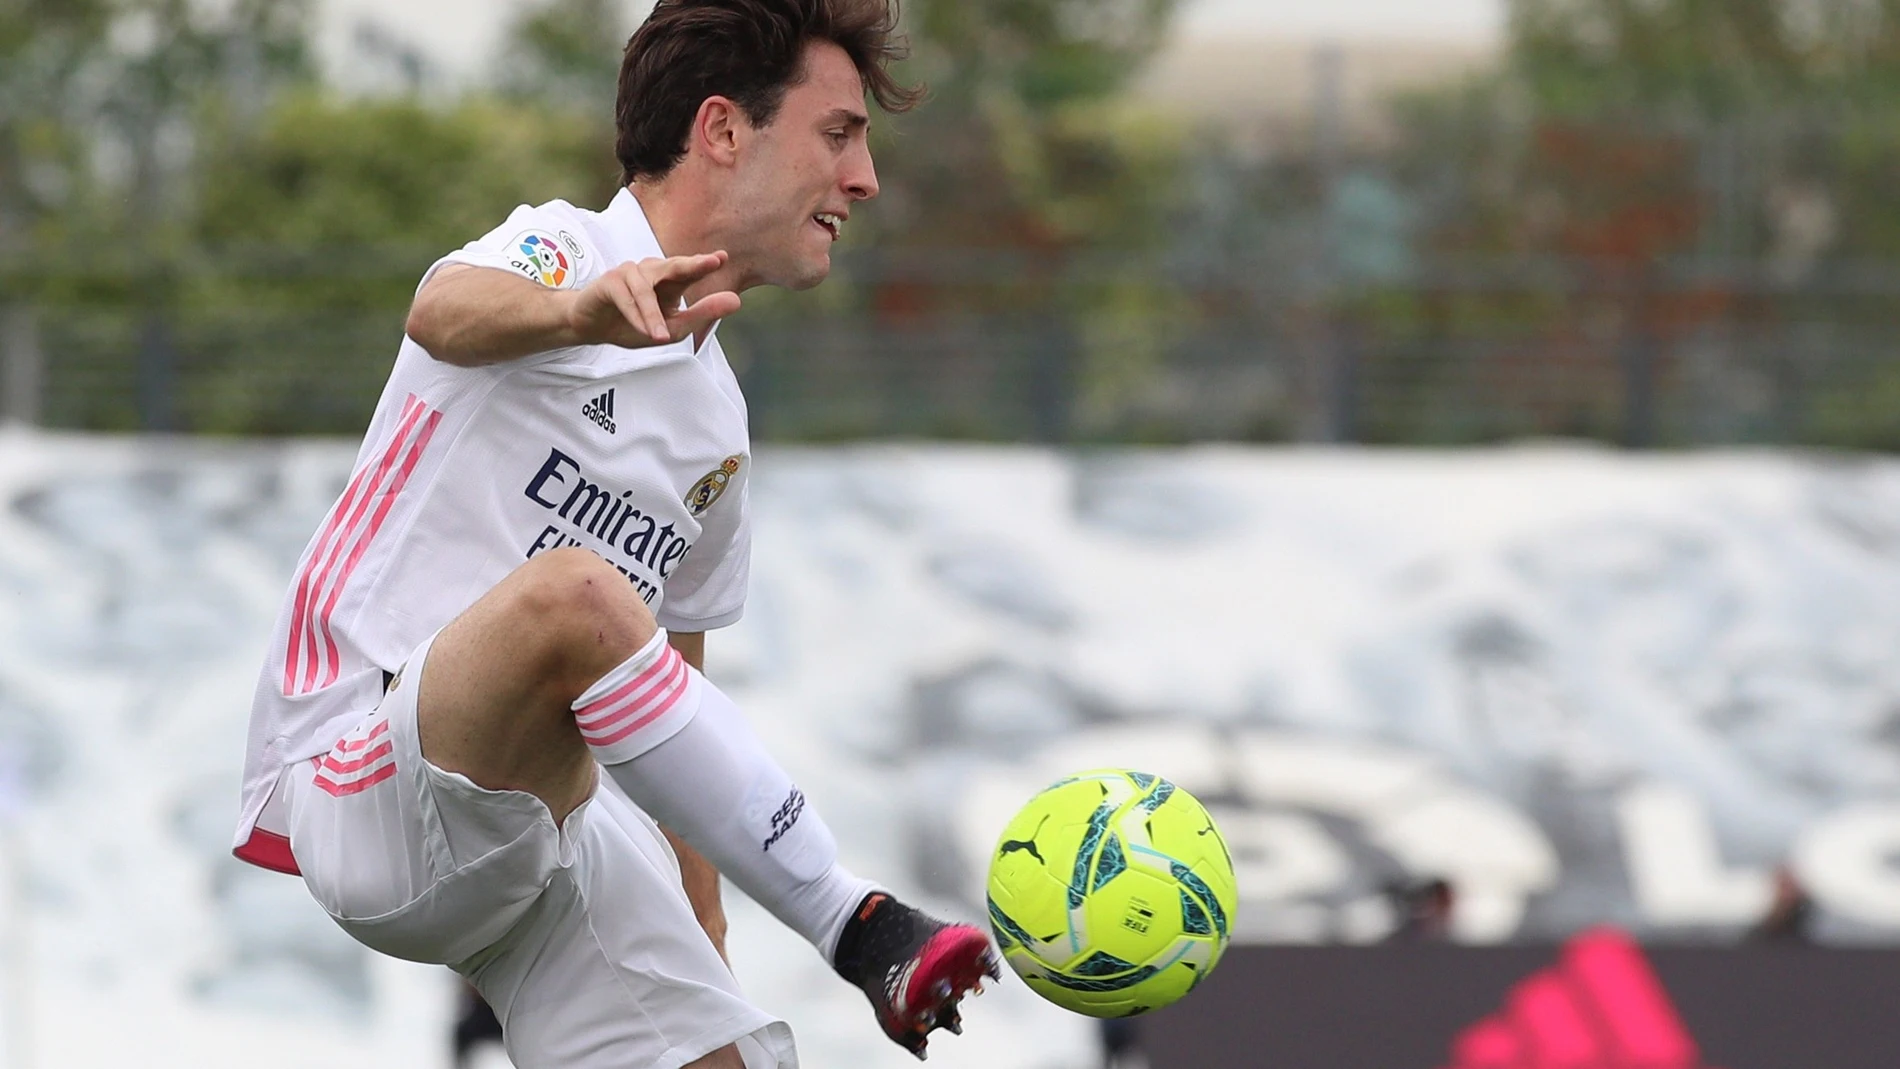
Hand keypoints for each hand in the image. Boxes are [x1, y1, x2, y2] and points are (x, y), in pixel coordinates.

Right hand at [564, 252, 741, 348]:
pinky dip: (635, 315)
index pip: (690, 271)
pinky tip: (644, 330)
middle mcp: (652, 271)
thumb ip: (703, 314)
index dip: (705, 263)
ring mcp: (629, 273)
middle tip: (712, 262)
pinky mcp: (609, 281)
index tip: (723, 257)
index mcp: (670, 281)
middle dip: (692, 264)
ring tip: (658, 337)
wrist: (593, 328)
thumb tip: (736, 300)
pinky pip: (626, 297)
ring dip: (652, 315)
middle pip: (673, 266)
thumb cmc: (634, 325)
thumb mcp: (673, 329)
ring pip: (646, 290)